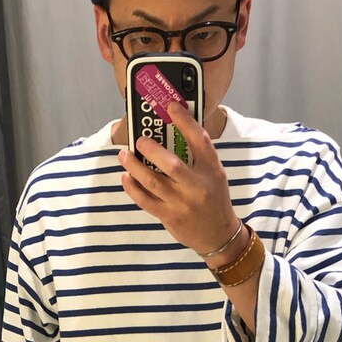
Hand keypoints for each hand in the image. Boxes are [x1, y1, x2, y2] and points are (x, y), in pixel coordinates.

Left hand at [118, 100, 238, 256]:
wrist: (218, 235)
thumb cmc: (214, 199)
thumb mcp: (214, 174)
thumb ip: (198, 154)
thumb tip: (173, 128)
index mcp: (212, 171)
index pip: (200, 140)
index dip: (185, 121)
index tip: (171, 106)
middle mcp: (197, 187)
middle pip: (172, 165)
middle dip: (152, 150)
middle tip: (139, 140)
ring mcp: (182, 204)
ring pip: (153, 183)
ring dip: (135, 167)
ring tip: (124, 155)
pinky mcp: (169, 217)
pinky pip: (145, 201)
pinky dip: (132, 188)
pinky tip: (126, 177)